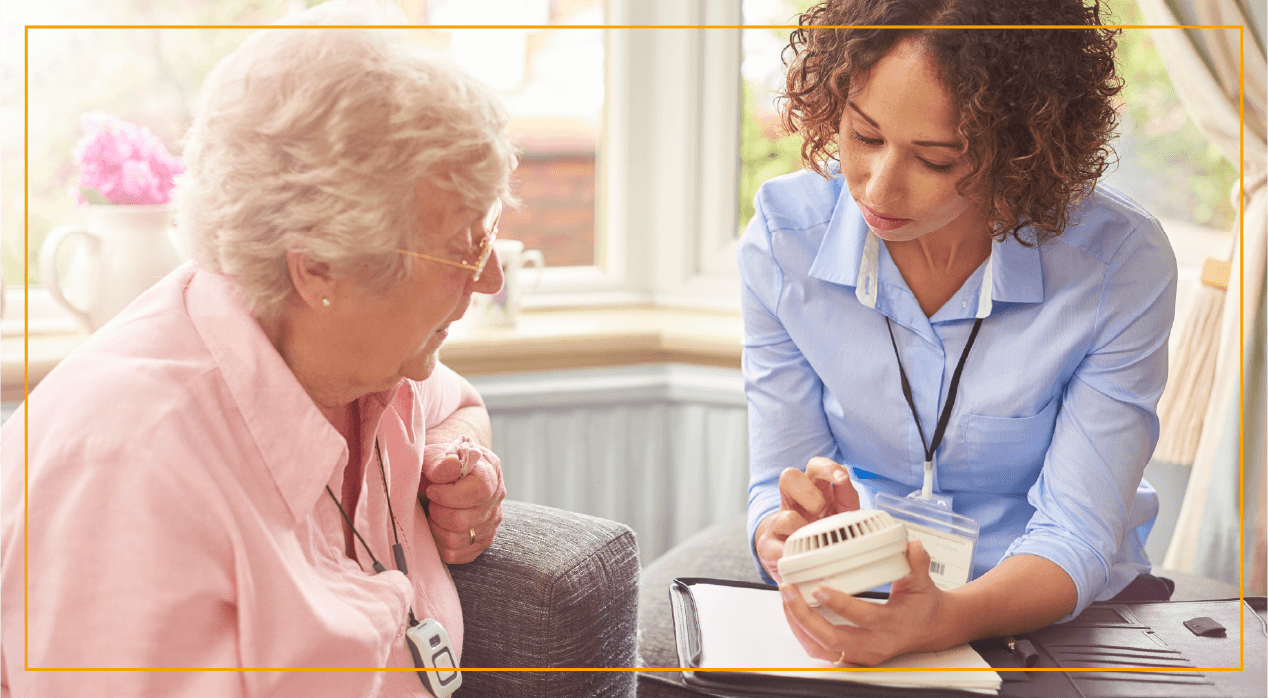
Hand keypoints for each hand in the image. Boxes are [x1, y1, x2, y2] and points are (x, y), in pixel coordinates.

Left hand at [421, 436, 505, 563]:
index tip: (432, 488)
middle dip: (437, 512)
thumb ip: (441, 461)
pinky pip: (457, 555)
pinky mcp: (482, 540)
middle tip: (432, 502)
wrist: (446, 471)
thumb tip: (451, 466)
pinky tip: (438, 527)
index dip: (447, 495)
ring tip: (435, 513)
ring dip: (436, 529)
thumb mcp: (435, 454)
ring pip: (456, 541)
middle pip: (462, 522)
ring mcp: (491, 522)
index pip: (477, 492)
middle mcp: (496, 498)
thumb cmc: (438, 462)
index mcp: (490, 471)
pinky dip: (440, 544)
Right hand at [756, 457, 858, 582]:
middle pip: (788, 477)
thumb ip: (847, 498)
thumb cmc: (827, 534)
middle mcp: (792, 502)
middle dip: (808, 492)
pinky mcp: (767, 546)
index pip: (815, 467)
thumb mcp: (843, 515)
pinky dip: (790, 554)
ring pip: (784, 517)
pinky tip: (802, 559)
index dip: (827, 468)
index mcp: (814, 491)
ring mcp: (777, 523)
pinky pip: (773, 547)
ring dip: (804, 531)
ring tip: (815, 543)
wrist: (805, 562)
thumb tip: (845, 480)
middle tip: (821, 511)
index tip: (842, 478)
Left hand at [779, 540, 946, 665]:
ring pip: (822, 648)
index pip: (863, 617)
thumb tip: (912, 545)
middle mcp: (875, 644)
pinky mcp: (853, 656)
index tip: (819, 588)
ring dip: (799, 626)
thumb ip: (917, 564)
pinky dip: (803, 634)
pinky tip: (794, 613)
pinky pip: (822, 651)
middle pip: (833, 639)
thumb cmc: (922, 606)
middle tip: (789, 591)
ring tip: (786, 599)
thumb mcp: (923, 583)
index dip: (839, 604)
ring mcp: (862, 653)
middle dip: (805, 616)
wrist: (929, 629)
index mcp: (892, 624)